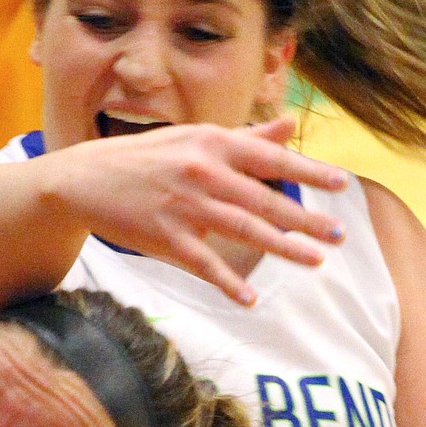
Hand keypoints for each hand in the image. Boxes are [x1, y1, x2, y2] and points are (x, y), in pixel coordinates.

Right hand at [53, 116, 347, 304]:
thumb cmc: (147, 158)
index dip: (307, 172)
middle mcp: (202, 172)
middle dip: (305, 219)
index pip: (269, 158)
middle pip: (264, 199)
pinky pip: (204, 265)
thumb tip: (291, 125)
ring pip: (243, 231)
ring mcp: (184, 207)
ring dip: (282, 248)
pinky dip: (227, 284)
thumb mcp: (195, 138)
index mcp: (212, 144)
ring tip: (315, 262)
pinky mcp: (165, 238)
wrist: (84, 180)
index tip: (341, 183)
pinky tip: (250, 300)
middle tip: (340, 235)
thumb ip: (246, 138)